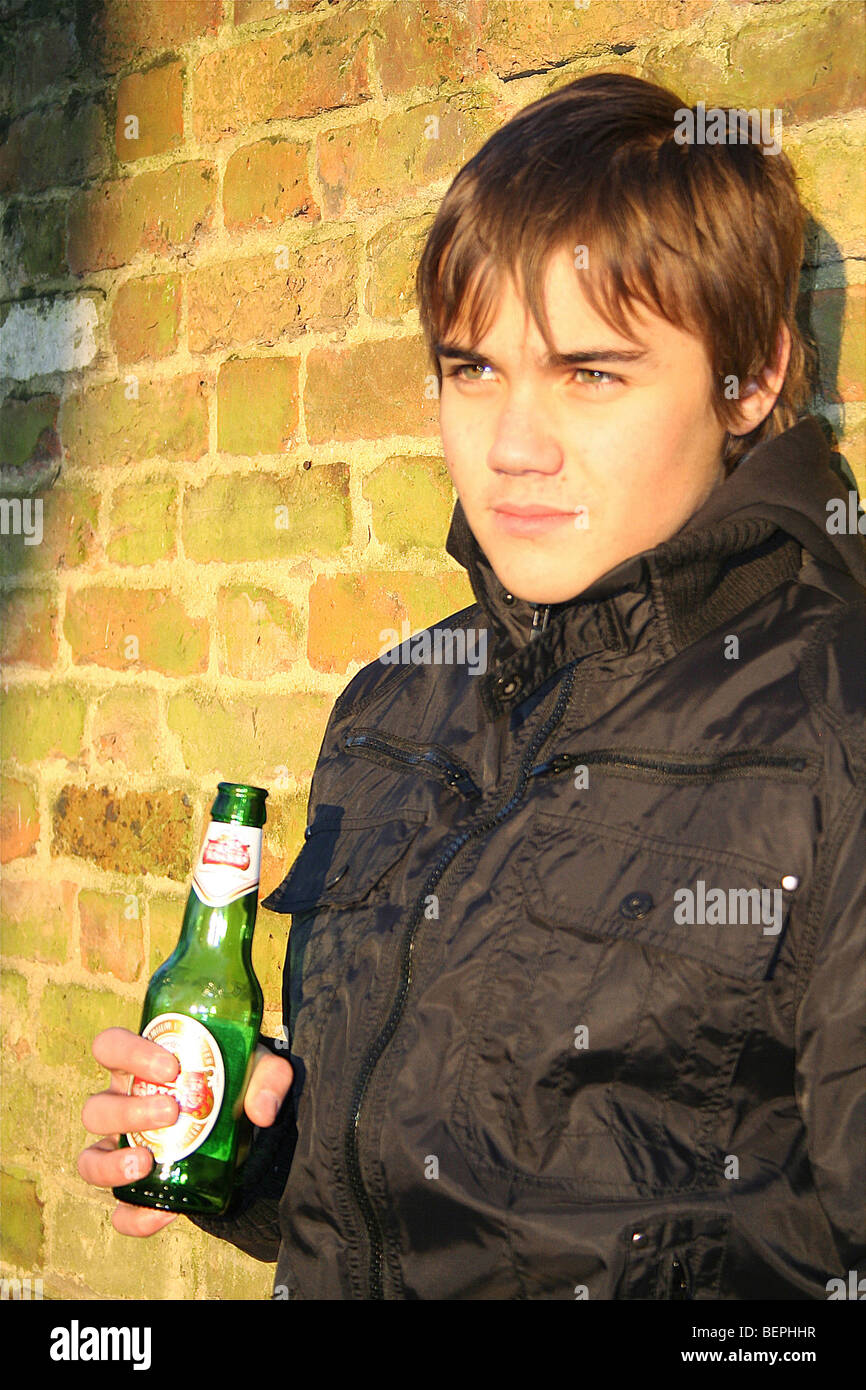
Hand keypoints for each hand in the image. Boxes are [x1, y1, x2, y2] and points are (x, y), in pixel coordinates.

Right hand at [79, 1027, 293, 1236]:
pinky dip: (134, 1217)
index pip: (110, 1047)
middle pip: (96, 1108)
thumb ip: (269, 1079)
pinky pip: (120, 1211)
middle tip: (170, 1111)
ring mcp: (123, 1150)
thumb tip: (261, 1111)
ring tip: (146, 1162)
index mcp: (140, 1067)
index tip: (171, 1067)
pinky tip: (165, 1214)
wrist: (245, 1130)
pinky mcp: (138, 1190)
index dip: (128, 1052)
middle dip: (129, 1110)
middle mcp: (122, 1106)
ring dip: (112, 1163)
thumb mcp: (260, 1071)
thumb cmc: (237, 1083)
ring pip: (91, 1158)